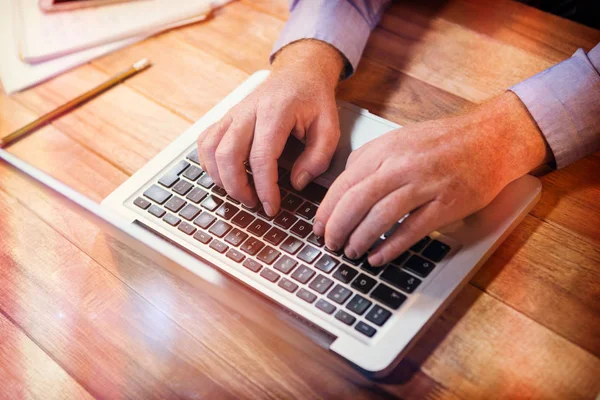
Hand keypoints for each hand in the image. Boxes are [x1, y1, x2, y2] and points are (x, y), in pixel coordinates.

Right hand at [197, 40, 343, 215]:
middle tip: (254, 204)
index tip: (272, 207)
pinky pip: (205, 142)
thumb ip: (318, 157)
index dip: (264, 187)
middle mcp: (248, 111)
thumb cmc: (313, 100)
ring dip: (221, 178)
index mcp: (276, 112)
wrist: (299, 73)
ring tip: (241, 193)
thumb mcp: (329, 127)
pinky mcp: (225, 118)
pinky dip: (209, 163)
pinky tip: (225, 176)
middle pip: (228, 155)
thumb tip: (297, 183)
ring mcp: (233, 113)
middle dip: (238, 187)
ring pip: (211, 149)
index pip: (262, 157)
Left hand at [313, 92, 551, 265]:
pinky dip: (390, 246)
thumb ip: (370, 158)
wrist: (492, 137)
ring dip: (360, 239)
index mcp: (386, 148)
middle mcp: (402, 165)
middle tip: (330, 244)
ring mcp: (425, 184)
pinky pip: (411, 230)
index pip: (344, 182)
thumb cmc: (445, 141)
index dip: (327, 209)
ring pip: (380, 216)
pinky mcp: (446, 204)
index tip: (319, 226)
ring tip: (351, 252)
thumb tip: (344, 183)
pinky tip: (378, 257)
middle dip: (337, 228)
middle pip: (356, 201)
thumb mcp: (400, 138)